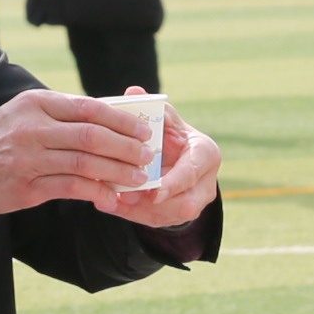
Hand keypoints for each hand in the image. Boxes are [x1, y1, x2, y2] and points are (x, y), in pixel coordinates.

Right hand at [0, 88, 159, 220]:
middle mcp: (32, 128)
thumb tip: (108, 120)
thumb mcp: (23, 114)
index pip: (89, 108)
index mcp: (36, 103)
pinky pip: (71, 188)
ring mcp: (28, 159)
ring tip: (137, 178)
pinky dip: (96, 193)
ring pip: (85, 163)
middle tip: (146, 156)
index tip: (143, 130)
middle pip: (92, 135)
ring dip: (117, 171)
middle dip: (126, 147)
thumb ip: (60, 115)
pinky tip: (111, 198)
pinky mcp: (26, 187)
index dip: (122, 120)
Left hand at [95, 101, 220, 228]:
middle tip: (124, 197)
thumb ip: (152, 109)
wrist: (179, 157)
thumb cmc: (171, 134)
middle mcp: (206, 183)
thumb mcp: (165, 119)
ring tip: (110, 200)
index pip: (193, 172)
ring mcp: (193, 203)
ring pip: (167, 216)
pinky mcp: (176, 216)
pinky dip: (130, 214)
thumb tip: (133, 92)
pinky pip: (154, 221)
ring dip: (137, 210)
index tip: (155, 191)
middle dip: (153, 204)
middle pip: (185, 203)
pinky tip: (108, 205)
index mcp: (206, 155)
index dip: (175, 183)